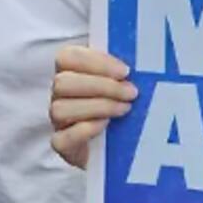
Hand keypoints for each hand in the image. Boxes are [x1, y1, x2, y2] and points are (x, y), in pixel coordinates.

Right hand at [49, 45, 136, 167]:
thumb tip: (143, 64)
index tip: (125, 71)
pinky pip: (62, 138)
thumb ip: (125, 72)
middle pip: (63, 82)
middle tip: (132, 92)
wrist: (121, 146)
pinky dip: (84, 130)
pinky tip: (106, 125)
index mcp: (72, 72)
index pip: (68, 57)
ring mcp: (59, 121)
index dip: (96, 62)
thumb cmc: (125, 105)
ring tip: (125, 109)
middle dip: (103, 86)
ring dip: (98, 106)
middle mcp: (60, 95)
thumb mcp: (126, 83)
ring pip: (60, 109)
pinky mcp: (63, 146)